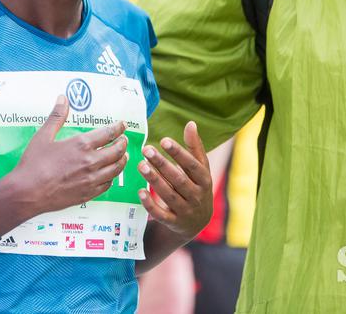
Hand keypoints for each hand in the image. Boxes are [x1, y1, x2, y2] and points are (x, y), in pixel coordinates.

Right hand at [8, 95, 127, 215]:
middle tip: (123, 139)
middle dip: (123, 143)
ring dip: (122, 160)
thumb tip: (63, 98)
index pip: (108, 133)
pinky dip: (112, 177)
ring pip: (116, 169)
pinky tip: (110, 174)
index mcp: (81, 145)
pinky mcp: (88, 194)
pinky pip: (108, 185)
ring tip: (123, 156)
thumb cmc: (33, 164)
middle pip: (117, 151)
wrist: (28, 193)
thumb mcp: (43, 136)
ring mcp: (91, 180)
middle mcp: (90, 162)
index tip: (122, 125)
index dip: (118, 128)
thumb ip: (57, 116)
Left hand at [137, 121, 212, 240]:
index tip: (164, 140)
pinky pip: (161, 215)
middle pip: (179, 179)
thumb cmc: (196, 187)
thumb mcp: (200, 169)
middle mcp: (197, 196)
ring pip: (169, 195)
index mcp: (205, 180)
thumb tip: (191, 123)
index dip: (179, 153)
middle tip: (146, 149)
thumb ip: (195, 147)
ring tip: (141, 165)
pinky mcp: (173, 222)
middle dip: (162, 164)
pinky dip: (150, 204)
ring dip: (154, 180)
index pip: (192, 165)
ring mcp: (185, 210)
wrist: (197, 222)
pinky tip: (140, 191)